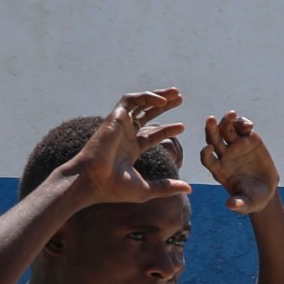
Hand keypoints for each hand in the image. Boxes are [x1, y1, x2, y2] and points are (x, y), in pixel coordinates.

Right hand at [63, 90, 193, 203]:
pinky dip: (147, 97)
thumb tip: (190, 189)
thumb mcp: (146, 189)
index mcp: (130, 150)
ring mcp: (119, 125)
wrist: (93, 181)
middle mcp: (124, 135)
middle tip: (180, 98)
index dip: (167, 130)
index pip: (151, 135)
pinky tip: (162, 101)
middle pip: (146, 114)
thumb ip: (167, 187)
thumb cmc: (114, 188)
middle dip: (164, 105)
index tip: (183, 126)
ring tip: (176, 93)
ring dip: (158, 96)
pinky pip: (131, 100)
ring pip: (139, 103)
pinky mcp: (114, 117)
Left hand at [200, 110, 281, 214]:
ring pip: (226, 129)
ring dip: (226, 121)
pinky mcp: (248, 139)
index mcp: (218, 170)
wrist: (265, 189)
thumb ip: (239, 204)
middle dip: (211, 129)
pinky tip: (248, 126)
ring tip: (231, 114)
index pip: (207, 159)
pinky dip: (243, 124)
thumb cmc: (253, 198)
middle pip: (213, 139)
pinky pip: (242, 128)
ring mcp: (235, 145)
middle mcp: (224, 155)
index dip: (206, 154)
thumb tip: (230, 205)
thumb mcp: (247, 203)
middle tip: (210, 119)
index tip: (208, 149)